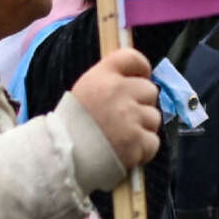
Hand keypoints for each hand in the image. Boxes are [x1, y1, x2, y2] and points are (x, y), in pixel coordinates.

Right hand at [70, 48, 162, 170]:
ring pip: (154, 117)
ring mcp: (130, 117)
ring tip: (122, 137)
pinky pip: (153, 141)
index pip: (131, 58)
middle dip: (141, 104)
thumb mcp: (84, 92)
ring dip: (143, 128)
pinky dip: (143, 149)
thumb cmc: (72, 127)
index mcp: (102, 77)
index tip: (141, 77)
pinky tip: (126, 151)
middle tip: (124, 118)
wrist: (63, 161)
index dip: (141, 68)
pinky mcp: (137, 141)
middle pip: (150, 90)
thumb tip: (137, 78)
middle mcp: (118, 92)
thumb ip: (109, 82)